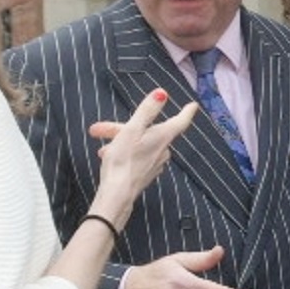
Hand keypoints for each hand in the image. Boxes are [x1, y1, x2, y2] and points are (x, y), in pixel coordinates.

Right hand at [86, 90, 197, 221]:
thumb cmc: (123, 161)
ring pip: (138, 143)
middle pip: (147, 131)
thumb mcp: (132, 130)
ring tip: (99, 147)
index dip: (186, 112)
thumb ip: (147, 111)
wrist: (117, 194)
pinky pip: (136, 156)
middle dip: (121, 128)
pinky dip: (123, 152)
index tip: (193, 106)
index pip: (180, 121)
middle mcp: (163, 150)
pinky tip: (108, 156)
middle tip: (96, 129)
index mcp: (162, 137)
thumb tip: (162, 93)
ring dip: (118, 141)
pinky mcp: (146, 173)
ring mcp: (155, 163)